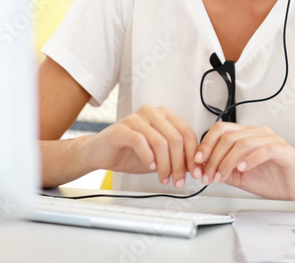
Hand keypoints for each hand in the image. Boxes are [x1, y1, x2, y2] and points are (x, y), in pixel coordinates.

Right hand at [82, 105, 198, 188]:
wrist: (99, 154)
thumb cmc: (129, 153)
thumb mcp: (159, 156)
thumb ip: (176, 157)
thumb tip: (195, 168)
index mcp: (165, 116)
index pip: (187, 133)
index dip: (193, 155)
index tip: (194, 172)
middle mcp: (153, 113)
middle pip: (176, 139)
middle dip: (180, 164)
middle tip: (179, 181)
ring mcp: (137, 118)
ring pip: (161, 142)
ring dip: (165, 165)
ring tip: (164, 178)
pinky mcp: (122, 128)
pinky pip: (141, 142)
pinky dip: (148, 157)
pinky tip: (150, 167)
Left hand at [194, 122, 294, 200]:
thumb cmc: (274, 179)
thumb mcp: (241, 177)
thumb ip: (223, 170)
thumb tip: (202, 169)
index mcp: (247, 137)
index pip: (220, 130)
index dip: (205, 145)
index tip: (196, 163)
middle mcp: (258, 134)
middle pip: (228, 136)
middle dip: (212, 157)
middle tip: (207, 175)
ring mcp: (271, 140)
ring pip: (242, 142)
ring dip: (226, 161)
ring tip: (221, 176)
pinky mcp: (283, 150)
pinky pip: (264, 149)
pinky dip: (250, 159)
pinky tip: (242, 169)